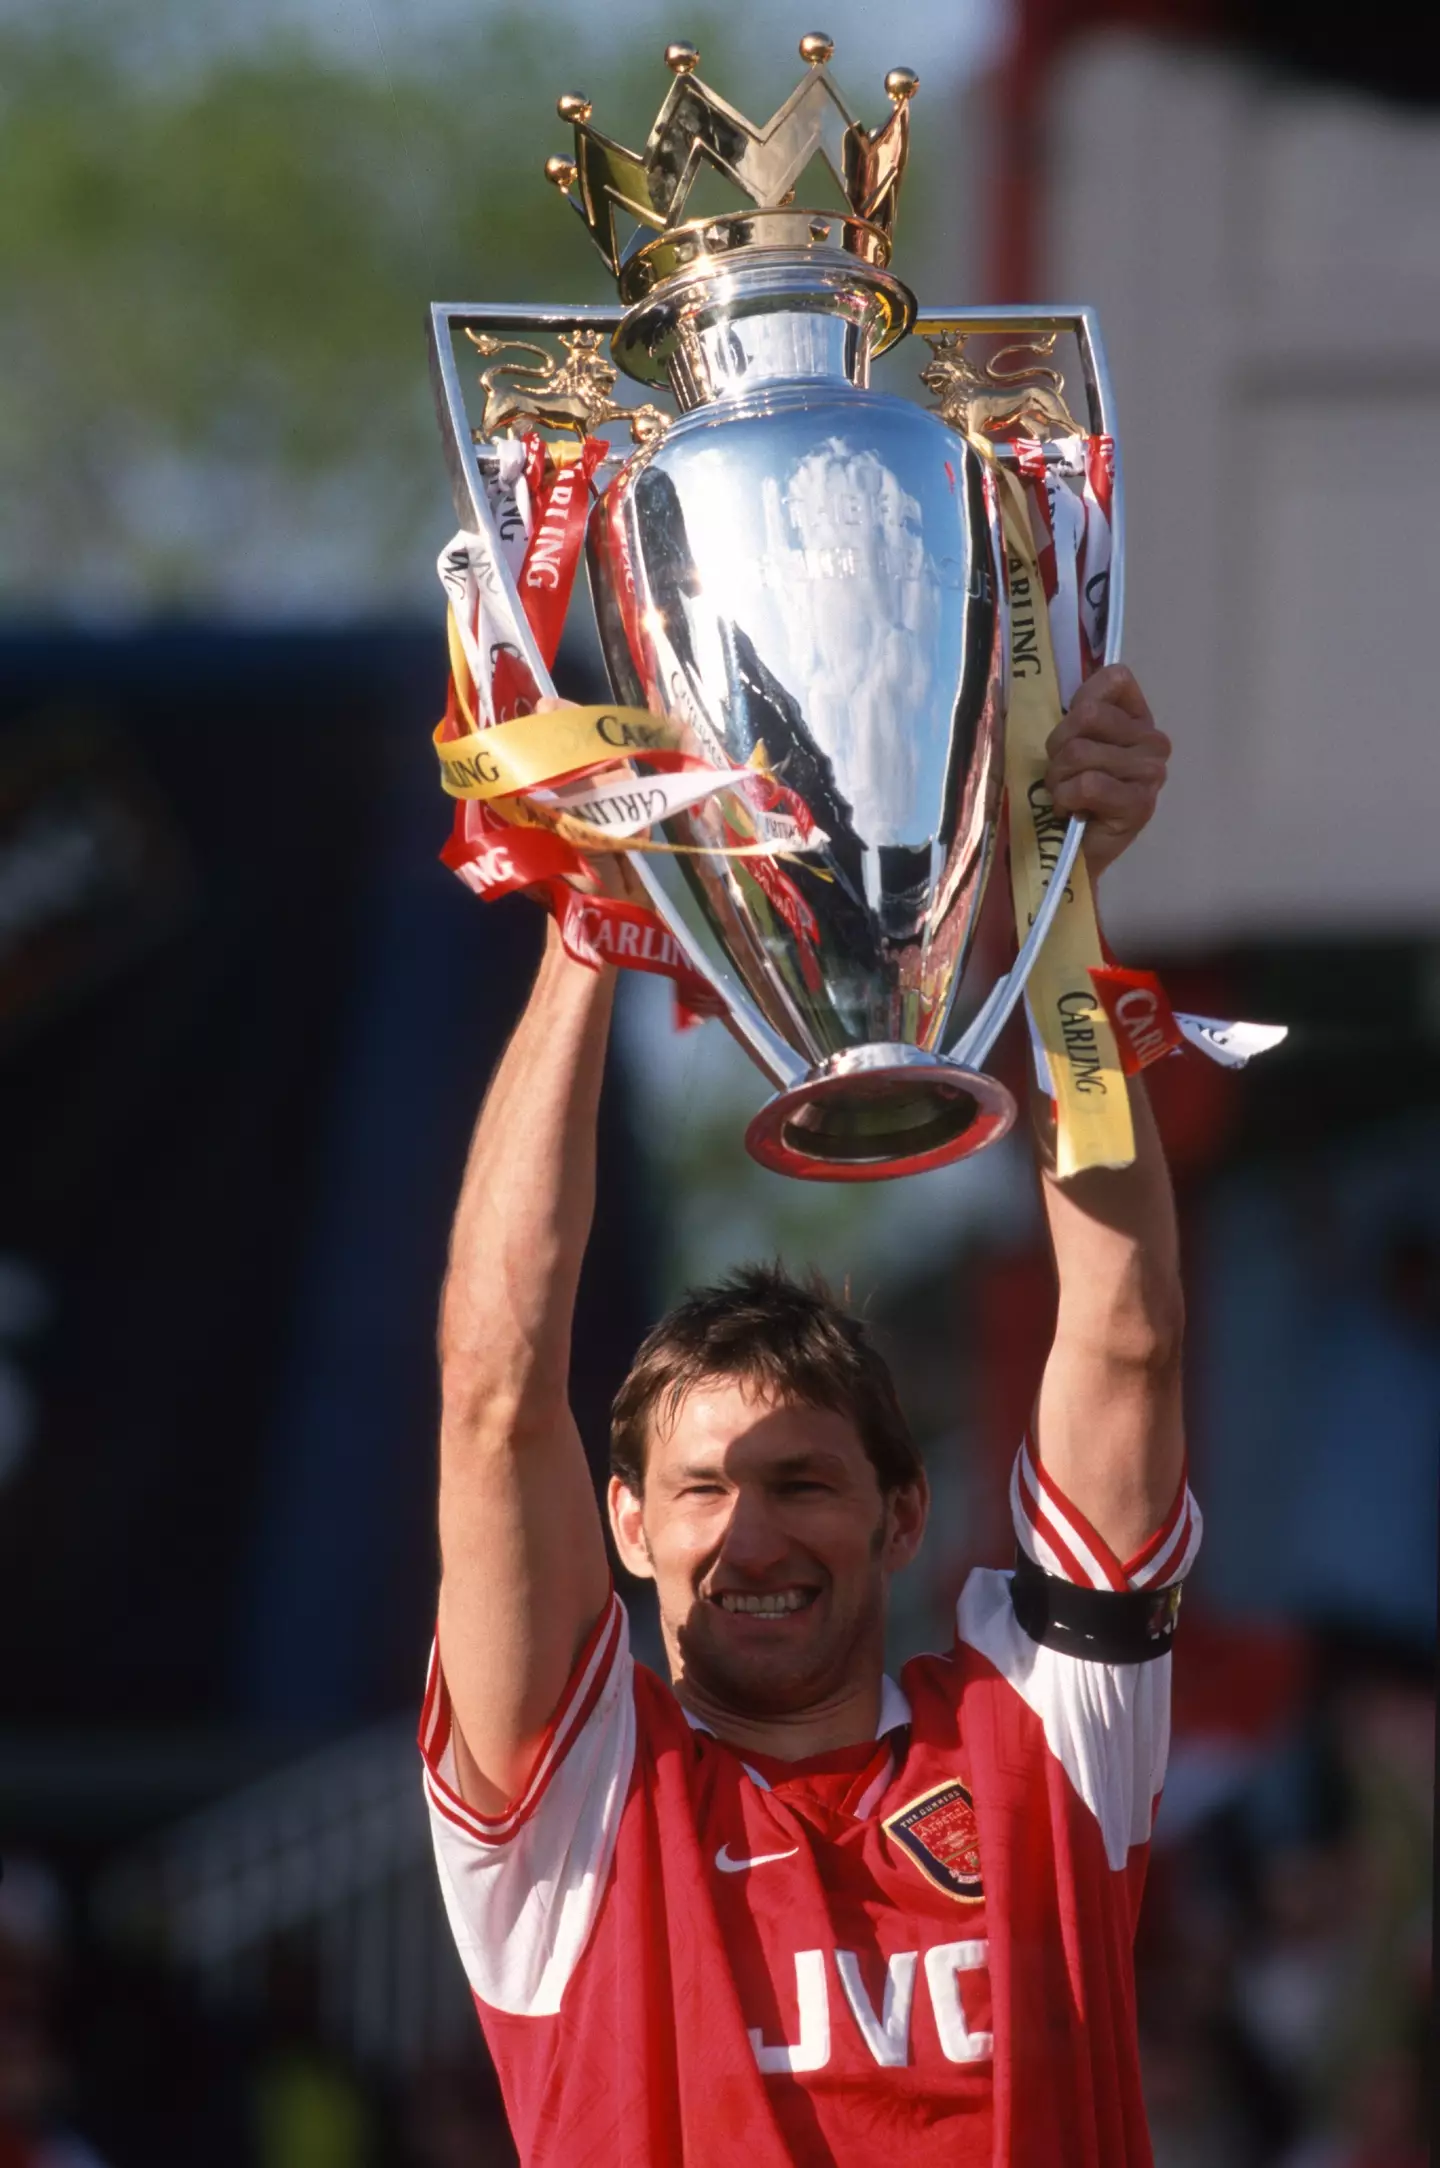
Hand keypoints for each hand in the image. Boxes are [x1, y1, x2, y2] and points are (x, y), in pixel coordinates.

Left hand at [1044, 665, 1170, 879]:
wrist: (1074, 852)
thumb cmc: (1070, 794)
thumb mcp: (1067, 742)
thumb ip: (1070, 711)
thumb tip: (1024, 685)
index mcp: (1139, 719)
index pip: (1115, 678)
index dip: (1080, 703)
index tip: (1075, 734)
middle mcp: (1154, 741)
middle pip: (1088, 715)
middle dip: (1059, 747)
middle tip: (1062, 774)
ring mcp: (1151, 773)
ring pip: (1081, 751)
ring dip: (1058, 778)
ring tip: (1065, 794)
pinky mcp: (1140, 804)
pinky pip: (1088, 784)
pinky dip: (1066, 798)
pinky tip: (1071, 810)